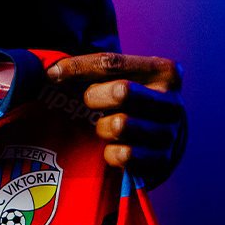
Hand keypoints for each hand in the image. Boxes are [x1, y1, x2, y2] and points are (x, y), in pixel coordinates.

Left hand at [44, 52, 185, 185]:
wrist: (163, 138)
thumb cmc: (133, 100)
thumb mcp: (125, 76)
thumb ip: (96, 68)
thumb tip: (51, 71)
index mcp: (164, 71)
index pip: (112, 62)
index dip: (77, 67)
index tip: (52, 73)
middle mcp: (172, 102)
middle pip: (122, 91)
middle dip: (96, 97)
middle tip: (91, 103)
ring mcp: (169, 133)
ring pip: (120, 125)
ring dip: (102, 127)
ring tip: (105, 126)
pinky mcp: (162, 162)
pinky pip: (123, 155)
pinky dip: (110, 153)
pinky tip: (111, 148)